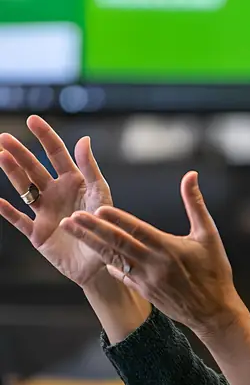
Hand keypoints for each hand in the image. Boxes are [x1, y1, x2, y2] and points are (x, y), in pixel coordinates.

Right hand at [0, 115, 112, 287]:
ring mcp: (45, 212)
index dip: (45, 136)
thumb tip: (83, 139)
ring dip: (13, 173)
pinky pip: (19, 220)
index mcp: (73, 182)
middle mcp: (56, 193)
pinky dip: (7, 211)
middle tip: (4, 138)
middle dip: (20, 153)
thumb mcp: (101, 196)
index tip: (33, 120)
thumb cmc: (105, 228)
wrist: (100, 263)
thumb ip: (91, 169)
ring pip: (24, 188)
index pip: (57, 154)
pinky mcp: (37, 233)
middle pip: (34, 168)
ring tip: (1, 155)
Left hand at [60, 170, 241, 335]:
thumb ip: (195, 203)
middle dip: (92, 229)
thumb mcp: (209, 235)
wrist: (214, 312)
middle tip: (72, 217)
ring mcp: (146, 281)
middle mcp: (153, 265)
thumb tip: (190, 174)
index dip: (117, 219)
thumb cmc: (215, 271)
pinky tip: (96, 254)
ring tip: (73, 232)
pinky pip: (122, 276)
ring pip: (113, 259)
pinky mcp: (144, 292)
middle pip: (118, 244)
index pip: (138, 230)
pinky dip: (109, 264)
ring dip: (92, 244)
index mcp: (169, 248)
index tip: (98, 208)